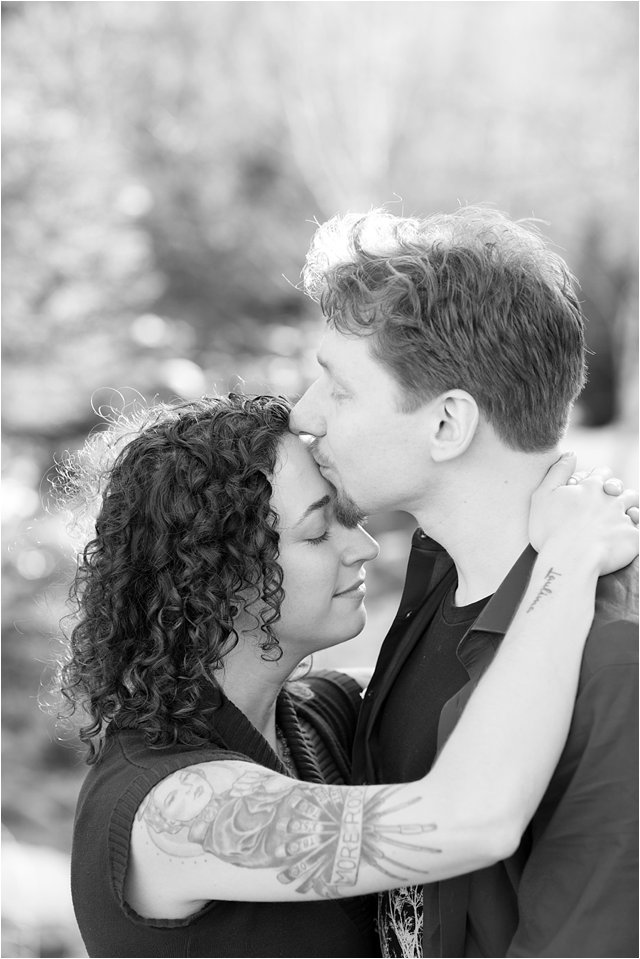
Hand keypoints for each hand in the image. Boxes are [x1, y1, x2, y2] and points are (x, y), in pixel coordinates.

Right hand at [529, 453, 638, 575]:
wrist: (569, 560)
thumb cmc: (550, 530)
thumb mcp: (543, 495)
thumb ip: (558, 471)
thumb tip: (570, 454)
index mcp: (591, 487)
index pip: (602, 473)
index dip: (598, 479)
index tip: (591, 489)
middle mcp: (611, 498)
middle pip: (620, 488)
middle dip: (615, 494)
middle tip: (605, 506)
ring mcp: (623, 517)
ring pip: (634, 505)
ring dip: (628, 509)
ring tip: (617, 520)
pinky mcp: (633, 537)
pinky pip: (639, 529)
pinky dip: (634, 530)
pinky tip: (624, 536)